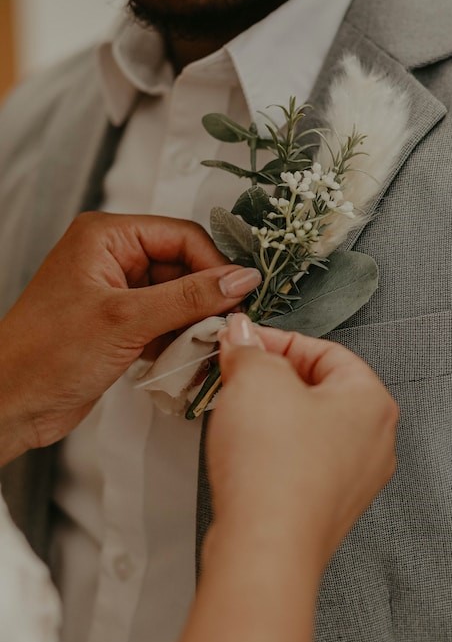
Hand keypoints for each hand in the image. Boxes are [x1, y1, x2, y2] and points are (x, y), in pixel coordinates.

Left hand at [0, 212, 260, 462]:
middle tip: (224, 326)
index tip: (239, 295)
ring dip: (194, 323)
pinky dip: (179, 340)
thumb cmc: (44, 355)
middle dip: (205, 298)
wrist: (10, 405)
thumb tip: (240, 279)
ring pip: (179, 297)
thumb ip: (189, 297)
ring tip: (201, 346)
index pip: (182, 236)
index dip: (214, 265)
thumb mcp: (126, 320)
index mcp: (107, 236)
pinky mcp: (122, 323)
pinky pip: (167, 321)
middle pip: (184, 266)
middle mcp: (114, 257)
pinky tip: (183, 358)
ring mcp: (118, 292)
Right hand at [164, 315, 396, 641]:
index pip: (325, 351)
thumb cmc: (273, 466)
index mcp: (372, 400)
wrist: (264, 549)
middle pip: (318, 387)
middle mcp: (374, 440)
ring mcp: (355, 478)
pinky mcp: (328, 506)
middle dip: (271, 377)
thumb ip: (250, 350)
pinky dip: (274, 449)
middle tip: (234, 375)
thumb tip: (242, 336)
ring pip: (309, 425)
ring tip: (236, 414)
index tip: (241, 343)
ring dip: (270, 413)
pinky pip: (302, 461)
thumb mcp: (255, 380)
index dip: (276, 342)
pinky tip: (247, 452)